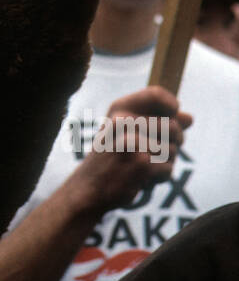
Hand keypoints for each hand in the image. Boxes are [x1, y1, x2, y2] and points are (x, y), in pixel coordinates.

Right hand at [69, 86, 191, 216]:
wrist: (89, 186)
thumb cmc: (112, 156)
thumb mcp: (129, 132)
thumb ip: (160, 122)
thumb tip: (190, 118)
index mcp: (119, 108)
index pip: (157, 94)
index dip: (172, 106)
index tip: (172, 118)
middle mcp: (124, 121)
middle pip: (174, 125)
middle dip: (175, 141)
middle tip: (159, 151)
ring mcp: (132, 142)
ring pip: (173, 149)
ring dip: (166, 162)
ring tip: (144, 165)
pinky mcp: (140, 164)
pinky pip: (168, 168)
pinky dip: (161, 177)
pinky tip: (143, 179)